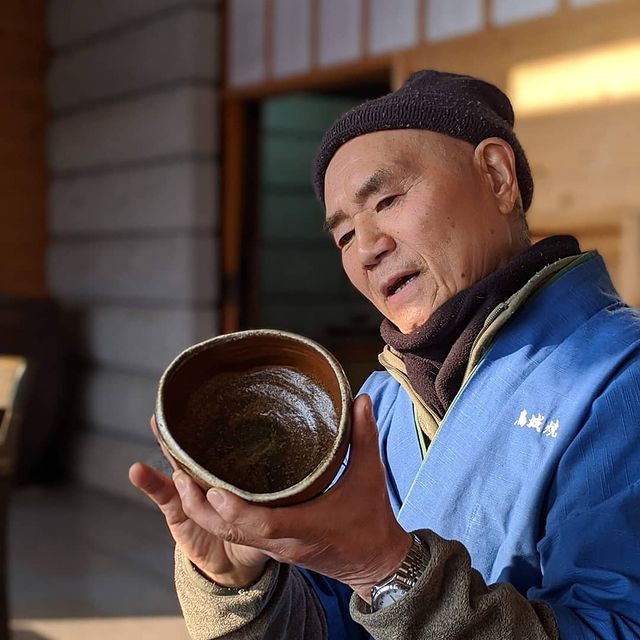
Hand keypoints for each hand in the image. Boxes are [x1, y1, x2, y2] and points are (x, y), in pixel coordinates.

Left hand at [153, 394, 410, 600]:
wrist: (375, 564)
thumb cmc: (371, 519)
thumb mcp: (370, 475)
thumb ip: (364, 435)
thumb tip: (360, 398)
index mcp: (305, 528)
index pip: (264, 524)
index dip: (236, 509)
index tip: (212, 490)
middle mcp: (283, 542)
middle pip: (231, 532)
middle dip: (201, 507)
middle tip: (177, 475)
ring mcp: (275, 547)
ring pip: (228, 535)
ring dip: (202, 511)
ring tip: (180, 479)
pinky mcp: (273, 546)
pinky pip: (237, 533)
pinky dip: (217, 515)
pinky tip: (206, 491)